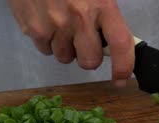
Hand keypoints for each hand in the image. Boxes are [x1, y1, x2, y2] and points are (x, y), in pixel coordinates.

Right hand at [8, 0, 133, 86]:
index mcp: (103, 5)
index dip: (123, 66)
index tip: (121, 79)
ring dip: (66, 47)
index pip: (120, 43)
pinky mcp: (34, 29)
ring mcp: (55, 24)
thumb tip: (117, 46)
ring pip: (66, 58)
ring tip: (61, 24)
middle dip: (88, 57)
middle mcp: (80, 17)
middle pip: (90, 61)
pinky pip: (46, 51)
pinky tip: (47, 21)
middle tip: (83, 40)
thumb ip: (107, 18)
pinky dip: (48, 41)